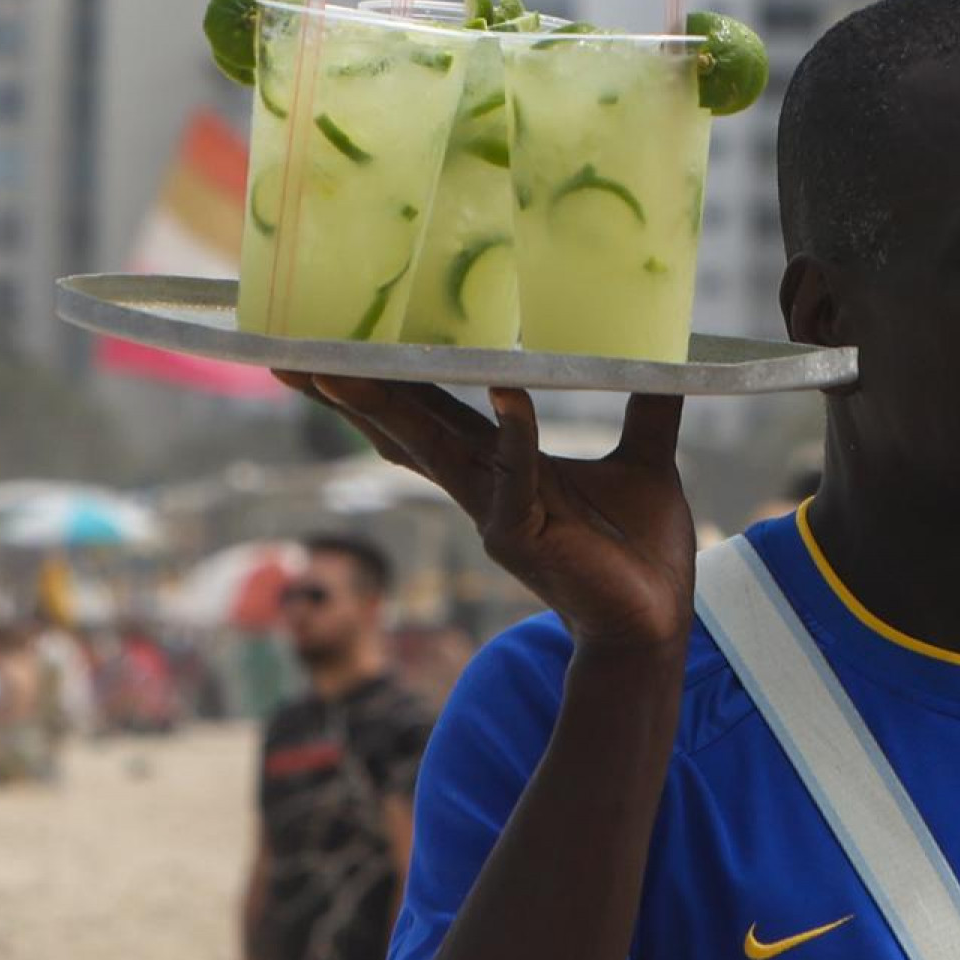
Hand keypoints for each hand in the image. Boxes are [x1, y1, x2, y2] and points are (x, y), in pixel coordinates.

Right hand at [276, 375, 695, 651]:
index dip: (386, 376)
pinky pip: (516, 477)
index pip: (431, 409)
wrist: (658, 618)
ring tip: (344, 368)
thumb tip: (667, 353)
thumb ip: (645, 404)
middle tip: (292, 351)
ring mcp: (495, 513)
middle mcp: (482, 486)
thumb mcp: (644, 458)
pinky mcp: (524, 536)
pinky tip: (506, 394)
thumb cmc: (640, 546)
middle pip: (405, 427)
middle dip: (351, 390)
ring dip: (390, 407)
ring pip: (433, 449)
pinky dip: (514, 435)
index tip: (333, 341)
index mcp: (499, 462)